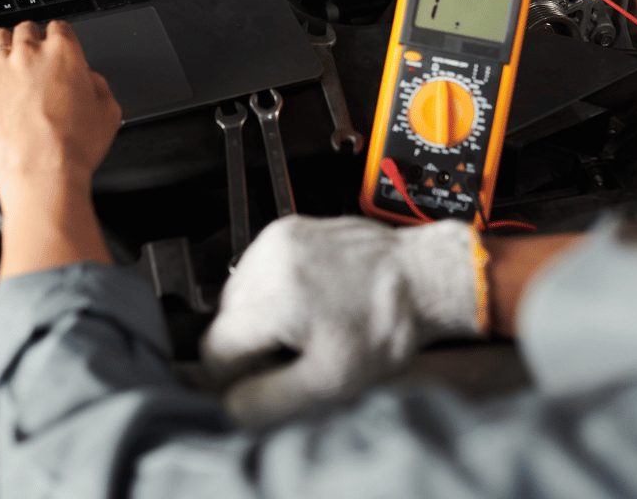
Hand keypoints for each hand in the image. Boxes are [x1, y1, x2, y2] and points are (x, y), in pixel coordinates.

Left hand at [0, 21, 120, 279]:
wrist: (43, 173)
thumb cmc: (74, 147)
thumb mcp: (109, 113)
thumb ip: (99, 86)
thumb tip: (89, 79)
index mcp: (63, 53)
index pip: (60, 28)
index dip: (60, 40)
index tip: (58, 50)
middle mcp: (29, 54)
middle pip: (26, 30)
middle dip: (31, 42)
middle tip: (35, 63)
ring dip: (3, 47)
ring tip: (8, 66)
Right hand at [201, 215, 484, 423]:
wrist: (422, 275)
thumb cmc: (387, 324)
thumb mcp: (329, 382)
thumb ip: (269, 399)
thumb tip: (228, 406)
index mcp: (275, 299)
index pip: (214, 348)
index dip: (231, 375)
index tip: (255, 381)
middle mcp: (269, 262)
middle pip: (225, 320)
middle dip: (250, 343)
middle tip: (293, 354)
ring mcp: (276, 240)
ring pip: (237, 294)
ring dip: (259, 316)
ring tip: (304, 325)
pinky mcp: (286, 230)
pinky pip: (256, 269)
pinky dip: (272, 290)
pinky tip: (306, 300)